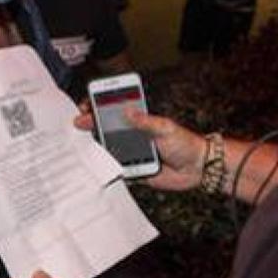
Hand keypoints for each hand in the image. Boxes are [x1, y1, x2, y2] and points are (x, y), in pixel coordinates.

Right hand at [74, 107, 206, 190]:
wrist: (197, 168)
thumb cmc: (185, 143)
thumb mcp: (165, 128)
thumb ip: (145, 122)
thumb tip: (127, 112)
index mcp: (140, 122)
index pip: (115, 112)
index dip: (99, 108)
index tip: (86, 107)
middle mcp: (134, 136)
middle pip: (108, 130)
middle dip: (92, 127)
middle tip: (80, 124)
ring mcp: (133, 153)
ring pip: (110, 150)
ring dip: (99, 149)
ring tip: (86, 146)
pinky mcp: (136, 170)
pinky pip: (120, 170)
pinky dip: (111, 169)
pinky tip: (100, 166)